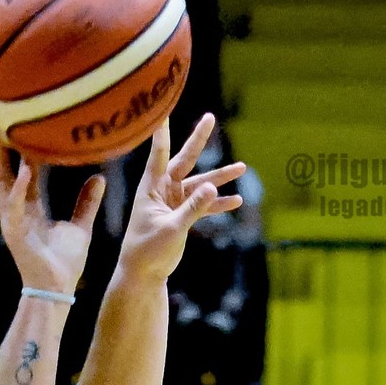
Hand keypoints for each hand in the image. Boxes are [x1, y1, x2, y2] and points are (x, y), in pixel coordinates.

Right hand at [0, 134, 104, 295]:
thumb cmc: (65, 263)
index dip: (23, 151)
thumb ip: (86, 202)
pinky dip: (18, 188)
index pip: (25, 173)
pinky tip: (23, 171)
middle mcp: (17, 211)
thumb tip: (99, 178)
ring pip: (1, 185)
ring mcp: (13, 221)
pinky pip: (14, 206)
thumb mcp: (80, 226)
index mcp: (31, 209)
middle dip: (0, 150)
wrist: (58, 289)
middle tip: (1, 121)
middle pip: (4, 174)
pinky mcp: (14, 233)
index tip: (26, 128)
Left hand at [118, 113, 247, 285]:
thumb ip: (192, 208)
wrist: (143, 274)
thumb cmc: (147, 251)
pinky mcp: (182, 215)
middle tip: (210, 117)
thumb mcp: (171, 229)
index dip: (162, 133)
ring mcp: (173, 202)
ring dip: (219, 177)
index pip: (159, 155)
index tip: (163, 111)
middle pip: (184, 160)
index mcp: (151, 188)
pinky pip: (203, 205)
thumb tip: (213, 186)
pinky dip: (218, 203)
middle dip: (198, 140)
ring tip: (242, 167)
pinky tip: (236, 200)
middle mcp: (162, 190)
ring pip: (200, 184)